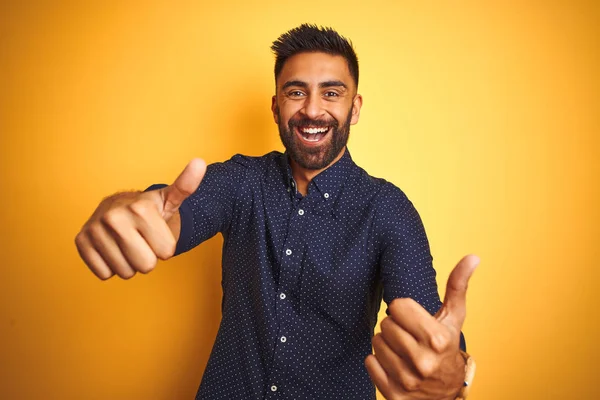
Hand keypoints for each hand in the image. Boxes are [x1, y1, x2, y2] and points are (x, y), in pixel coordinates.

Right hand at [75, 158, 205, 279]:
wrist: (118, 208)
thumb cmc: (149, 209)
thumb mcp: (169, 199)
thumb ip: (186, 185)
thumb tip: (200, 162)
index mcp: (141, 208)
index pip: (166, 253)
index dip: (165, 246)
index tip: (156, 231)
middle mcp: (114, 217)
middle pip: (146, 266)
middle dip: (148, 258)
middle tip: (142, 240)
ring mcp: (95, 229)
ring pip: (125, 272)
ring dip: (129, 263)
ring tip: (127, 243)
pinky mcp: (81, 241)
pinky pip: (104, 274)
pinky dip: (110, 266)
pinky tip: (112, 248)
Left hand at [365, 255, 478, 399]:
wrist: (446, 393)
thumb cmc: (447, 347)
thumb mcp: (453, 317)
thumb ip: (458, 285)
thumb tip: (473, 257)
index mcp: (438, 339)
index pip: (397, 307)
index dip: (403, 311)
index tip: (412, 319)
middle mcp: (423, 362)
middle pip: (385, 325)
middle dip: (394, 327)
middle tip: (408, 336)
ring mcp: (408, 380)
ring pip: (376, 343)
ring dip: (386, 344)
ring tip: (402, 350)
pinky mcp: (394, 394)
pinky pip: (369, 362)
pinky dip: (377, 361)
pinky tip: (394, 364)